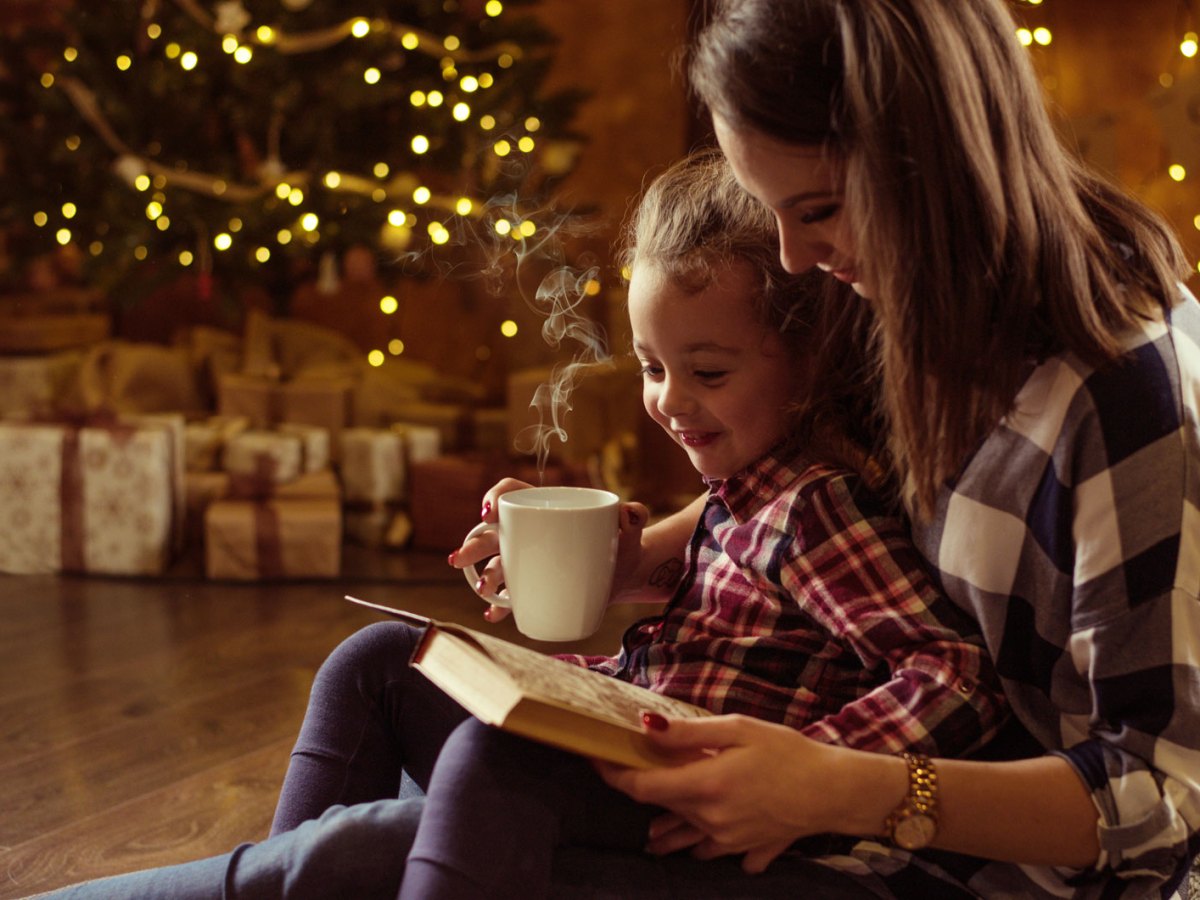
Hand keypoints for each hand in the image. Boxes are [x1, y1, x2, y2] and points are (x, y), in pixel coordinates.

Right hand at [447, 479, 648, 622]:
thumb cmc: (621, 541)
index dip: (496, 497)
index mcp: (546, 508)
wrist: (625, 573)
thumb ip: (634, 514)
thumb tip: (631, 513)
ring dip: (485, 576)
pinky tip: (493, 613)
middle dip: (474, 545)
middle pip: (495, 534)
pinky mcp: (535, 586)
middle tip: (460, 559)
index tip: (489, 513)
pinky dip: (500, 605)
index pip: (512, 493)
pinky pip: (511, 596)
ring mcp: (529, 561)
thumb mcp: (628, 527)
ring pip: (498, 565)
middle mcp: (530, 533)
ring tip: (484, 589)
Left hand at [595, 715, 844, 872]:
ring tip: (654, 833)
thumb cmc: (788, 753)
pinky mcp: (746, 849)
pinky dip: (706, 845)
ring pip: (684, 838)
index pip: (641, 788)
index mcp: (703, 786)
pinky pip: (716, 852)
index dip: (614, 775)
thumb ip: (689, 733)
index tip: (598, 759)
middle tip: (633, 774)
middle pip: (661, 810)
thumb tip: (645, 728)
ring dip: (667, 831)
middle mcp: (708, 819)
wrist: (834, 791)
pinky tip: (709, 839)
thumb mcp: (738, 729)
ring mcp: (727, 839)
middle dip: (643, 795)